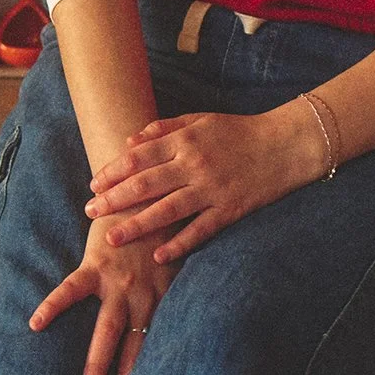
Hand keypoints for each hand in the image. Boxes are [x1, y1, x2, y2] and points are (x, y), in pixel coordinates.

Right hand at [28, 217, 174, 374]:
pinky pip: (71, 290)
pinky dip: (53, 305)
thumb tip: (181, 321)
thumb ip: (171, 291)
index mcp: (160, 301)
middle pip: (134, 352)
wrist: (146, 191)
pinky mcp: (95, 264)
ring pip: (107, 332)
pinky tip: (36, 323)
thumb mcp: (175, 263)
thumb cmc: (161, 227)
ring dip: (98, 365)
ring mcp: (118, 283)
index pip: (155, 351)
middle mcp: (142, 298)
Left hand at [83, 104, 324, 264]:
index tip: (93, 185)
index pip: (138, 157)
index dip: (112, 171)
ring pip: (166, 210)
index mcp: (184, 140)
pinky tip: (158, 255)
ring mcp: (212, 189)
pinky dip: (179, 244)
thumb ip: (164, 129)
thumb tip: (129, 141)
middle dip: (114, 199)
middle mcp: (194, 164)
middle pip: (145, 184)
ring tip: (112, 238)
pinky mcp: (230, 209)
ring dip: (136, 225)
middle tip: (89, 213)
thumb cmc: (238, 130)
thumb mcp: (199, 119)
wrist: (285, 144)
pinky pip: (200, 230)